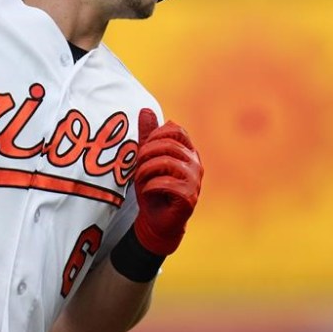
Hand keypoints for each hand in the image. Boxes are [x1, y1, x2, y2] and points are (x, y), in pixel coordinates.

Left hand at [132, 108, 202, 255]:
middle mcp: (195, 163)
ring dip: (147, 170)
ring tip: (140, 179)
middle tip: (137, 167)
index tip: (143, 149)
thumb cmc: (152, 189)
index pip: (176, 130)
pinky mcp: (190, 197)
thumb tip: (146, 109)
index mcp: (187, 151)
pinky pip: (169, 183)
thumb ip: (147, 136)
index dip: (155, 136)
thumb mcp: (145, 159)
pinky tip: (147, 191)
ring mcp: (195, 181)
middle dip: (147, 154)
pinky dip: (152, 185)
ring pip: (169, 163)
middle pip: (170, 145)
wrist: (156, 221)